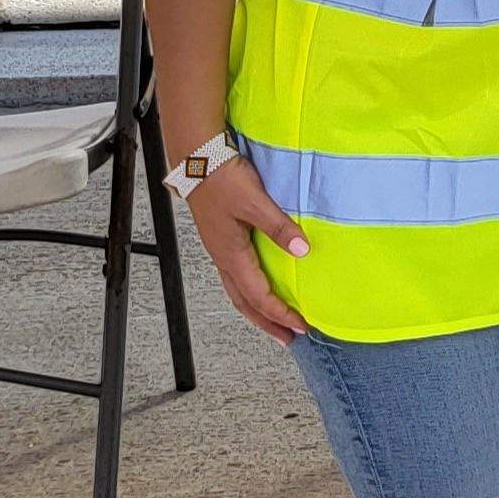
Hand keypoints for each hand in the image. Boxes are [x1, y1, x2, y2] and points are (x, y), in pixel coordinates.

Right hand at [183, 155, 313, 342]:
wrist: (197, 159)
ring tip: (275, 321)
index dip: (280, 313)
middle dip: (267, 322)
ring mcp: (221, 249)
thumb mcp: (254, 202)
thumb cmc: (221, 178)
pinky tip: (259, 286)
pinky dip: (249, 290)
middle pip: (245, 302)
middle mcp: (223, 257)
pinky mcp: (221, 239)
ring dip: (257, 309)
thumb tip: (301, 249)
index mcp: (231, 253)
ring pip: (238, 290)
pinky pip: (236, 275)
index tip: (301, 325)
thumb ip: (278, 226)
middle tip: (288, 338)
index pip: (258, 295)